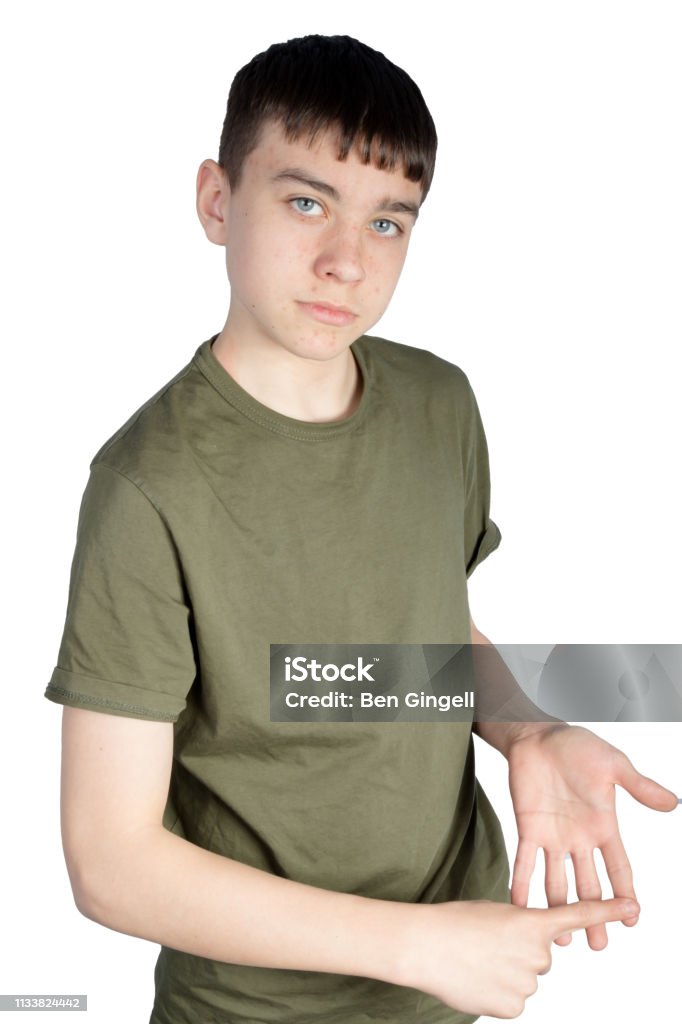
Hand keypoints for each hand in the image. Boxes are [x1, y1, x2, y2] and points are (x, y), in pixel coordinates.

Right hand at [399, 896, 637, 1017]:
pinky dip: (498, 992)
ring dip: (507, 972)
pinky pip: (514, 1000)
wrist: (424, 946)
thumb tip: (530, 952)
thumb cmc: (455, 923)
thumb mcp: (496, 912)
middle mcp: (537, 954)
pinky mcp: (513, 1008)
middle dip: (520, 952)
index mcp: (532, 923)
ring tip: (477, 961)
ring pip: (526, 979)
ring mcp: (527, 983)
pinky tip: (476, 980)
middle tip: (488, 944)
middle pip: (541, 956)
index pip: (577, 916)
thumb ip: (522, 929)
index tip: (633, 906)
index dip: (608, 910)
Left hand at [506, 724, 677, 948]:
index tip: (632, 919)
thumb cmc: (577, 746)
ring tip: (563, 940)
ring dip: (560, 910)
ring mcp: (552, 837)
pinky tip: (520, 907)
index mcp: (603, 826)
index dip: (625, 894)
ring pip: (558, 883)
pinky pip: (525, 862)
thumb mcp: (614, 765)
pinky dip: (522, 885)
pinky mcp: (528, 829)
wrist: (538, 735)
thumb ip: (639, 786)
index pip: (619, 868)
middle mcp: (579, 839)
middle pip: (590, 886)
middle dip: (594, 916)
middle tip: (599, 945)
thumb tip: (674, 802)